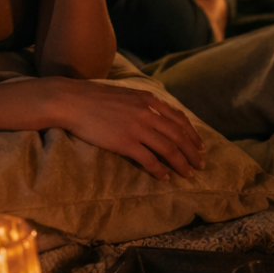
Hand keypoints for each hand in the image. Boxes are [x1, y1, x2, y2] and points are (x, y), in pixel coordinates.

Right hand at [51, 79, 206, 180]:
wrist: (72, 101)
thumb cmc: (94, 98)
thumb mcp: (126, 94)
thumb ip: (142, 103)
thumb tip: (155, 115)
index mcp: (149, 100)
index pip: (179, 119)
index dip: (192, 134)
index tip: (200, 146)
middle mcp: (148, 113)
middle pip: (179, 135)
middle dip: (192, 152)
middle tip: (201, 165)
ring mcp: (138, 128)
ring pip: (169, 148)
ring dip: (181, 163)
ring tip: (188, 174)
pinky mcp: (125, 142)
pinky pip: (149, 159)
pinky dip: (160, 170)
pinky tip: (165, 178)